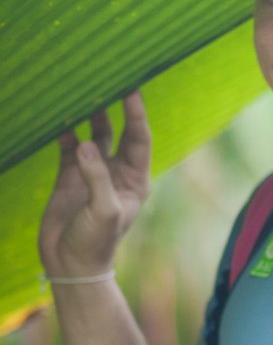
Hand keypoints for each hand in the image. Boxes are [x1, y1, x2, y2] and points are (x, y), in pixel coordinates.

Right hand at [39, 91, 150, 277]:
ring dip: (91, 115)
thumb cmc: (96, 242)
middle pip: (120, 130)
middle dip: (116, 107)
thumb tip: (86, 144)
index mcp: (135, 178)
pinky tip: (60, 117)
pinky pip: (70, 147)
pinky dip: (66, 132)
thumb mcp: (104, 210)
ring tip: (85, 90)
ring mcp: (93, 172)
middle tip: (111, 79)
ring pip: (95, 135)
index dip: (136, 113)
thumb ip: (97, 177)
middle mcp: (117, 171)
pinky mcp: (70, 177)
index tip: (132, 88)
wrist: (70, 265)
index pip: (139, 137)